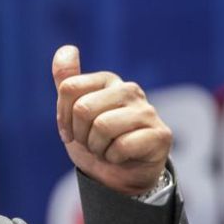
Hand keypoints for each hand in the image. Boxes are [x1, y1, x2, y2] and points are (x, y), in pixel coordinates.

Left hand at [52, 45, 171, 195]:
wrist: (119, 174)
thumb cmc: (95, 140)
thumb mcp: (74, 111)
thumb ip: (67, 80)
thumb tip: (66, 48)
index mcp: (107, 80)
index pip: (68, 88)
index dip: (63, 117)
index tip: (71, 131)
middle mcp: (129, 90)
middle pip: (83, 108)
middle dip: (81, 134)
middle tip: (93, 142)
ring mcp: (147, 111)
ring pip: (102, 127)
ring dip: (97, 147)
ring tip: (107, 149)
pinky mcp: (160, 134)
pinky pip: (121, 146)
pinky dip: (114, 158)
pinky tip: (122, 157)